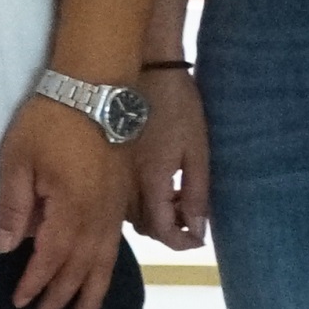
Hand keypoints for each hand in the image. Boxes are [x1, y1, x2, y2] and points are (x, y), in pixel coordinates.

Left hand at [0, 85, 133, 308]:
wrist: (97, 87)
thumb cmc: (50, 120)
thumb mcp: (18, 160)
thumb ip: (13, 208)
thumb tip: (7, 249)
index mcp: (71, 210)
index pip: (50, 259)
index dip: (35, 283)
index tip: (21, 304)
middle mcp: (98, 217)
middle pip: (81, 268)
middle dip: (63, 297)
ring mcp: (115, 208)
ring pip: (104, 261)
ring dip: (93, 292)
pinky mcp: (123, 197)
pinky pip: (116, 244)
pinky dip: (107, 267)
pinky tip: (101, 275)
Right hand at [127, 69, 210, 251]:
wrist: (145, 66)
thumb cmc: (178, 105)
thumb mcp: (197, 150)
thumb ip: (197, 193)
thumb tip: (198, 229)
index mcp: (151, 183)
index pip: (162, 231)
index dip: (182, 241)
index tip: (198, 239)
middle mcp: (126, 184)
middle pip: (144, 228)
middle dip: (168, 229)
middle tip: (189, 212)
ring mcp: (115, 172)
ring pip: (130, 214)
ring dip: (153, 215)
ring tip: (175, 196)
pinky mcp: (110, 160)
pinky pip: (122, 196)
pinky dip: (140, 200)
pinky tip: (156, 183)